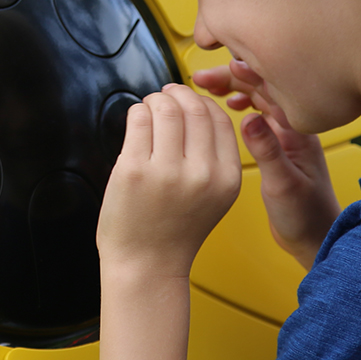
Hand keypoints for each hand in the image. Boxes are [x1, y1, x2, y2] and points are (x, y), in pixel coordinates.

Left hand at [97, 84, 241, 279]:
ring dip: (155, 100)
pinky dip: (136, 111)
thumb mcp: (214, 196)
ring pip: (165, 109)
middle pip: (194, 108)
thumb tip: (196, 105)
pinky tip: (136, 120)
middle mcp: (202, 174)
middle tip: (165, 95)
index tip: (188, 99)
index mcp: (227, 178)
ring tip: (148, 107)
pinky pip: (138, 120)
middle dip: (178, 93)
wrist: (147, 266)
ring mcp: (167, 172)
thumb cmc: (175, 230)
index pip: (220, 120)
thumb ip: (213, 157)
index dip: (203, 101)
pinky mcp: (134, 170)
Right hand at [193, 61, 340, 269]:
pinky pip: (257, 113)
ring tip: (207, 86)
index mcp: (299, 133)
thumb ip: (267, 151)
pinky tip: (227, 106)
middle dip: (231, 79)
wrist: (316, 238)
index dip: (242, 77)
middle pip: (262, 89)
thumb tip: (249, 119)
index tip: (217, 71)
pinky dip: (240, 105)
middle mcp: (293, 129)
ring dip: (234, 89)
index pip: (270, 91)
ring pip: (258, 100)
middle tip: (200, 77)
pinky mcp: (278, 146)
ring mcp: (286, 136)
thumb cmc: (307, 217)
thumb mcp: (283, 185)